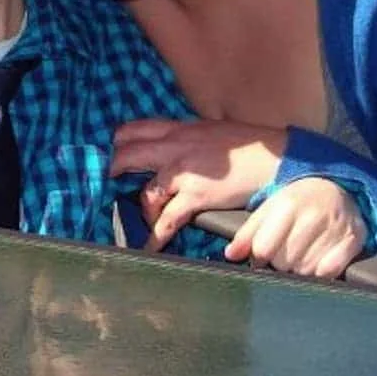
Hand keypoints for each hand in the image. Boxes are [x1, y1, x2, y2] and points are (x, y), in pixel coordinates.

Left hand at [110, 118, 286, 251]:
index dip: (113, 142)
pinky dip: (156, 235)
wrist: (278, 158)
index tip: (100, 153)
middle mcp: (175, 148)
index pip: (133, 129)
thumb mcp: (212, 132)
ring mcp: (184, 172)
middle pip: (126, 155)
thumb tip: (171, 147)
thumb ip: (187, 138)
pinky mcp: (197, 195)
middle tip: (97, 186)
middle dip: (108, 171)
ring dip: (141, 211)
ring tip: (141, 221)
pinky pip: (168, 219)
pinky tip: (151, 246)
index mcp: (178, 129)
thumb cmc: (248, 146)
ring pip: (145, 192)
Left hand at [224, 177, 367, 277]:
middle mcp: (312, 215)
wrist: (336, 188)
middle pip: (284, 262)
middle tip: (286, 250)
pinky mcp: (353, 239)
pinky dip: (322, 271)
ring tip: (302, 252)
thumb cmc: (296, 202)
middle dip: (280, 262)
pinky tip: (319, 259)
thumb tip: (231, 255)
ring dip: (300, 268)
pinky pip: (330, 272)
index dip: (258, 258)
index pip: (263, 248)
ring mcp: (335, 228)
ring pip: (306, 270)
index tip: (260, 256)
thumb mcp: (268, 208)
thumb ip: (247, 232)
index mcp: (286, 205)